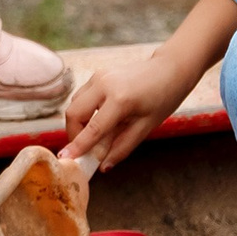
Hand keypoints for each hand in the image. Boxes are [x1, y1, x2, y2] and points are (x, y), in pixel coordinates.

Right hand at [61, 50, 201, 168]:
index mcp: (120, 99)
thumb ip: (122, 147)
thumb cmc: (163, 98)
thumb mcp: (146, 127)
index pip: (93, 128)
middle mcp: (104, 84)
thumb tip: (103, 166)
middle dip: (74, 134)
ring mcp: (99, 76)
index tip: (66, 159)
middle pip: (74, 113)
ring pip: (75, 104)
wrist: (170, 69)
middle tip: (84, 149)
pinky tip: (99, 120)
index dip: (78, 146)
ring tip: (94, 136)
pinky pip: (82, 96)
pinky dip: (84, 112)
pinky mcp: (98, 75)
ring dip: (78, 123)